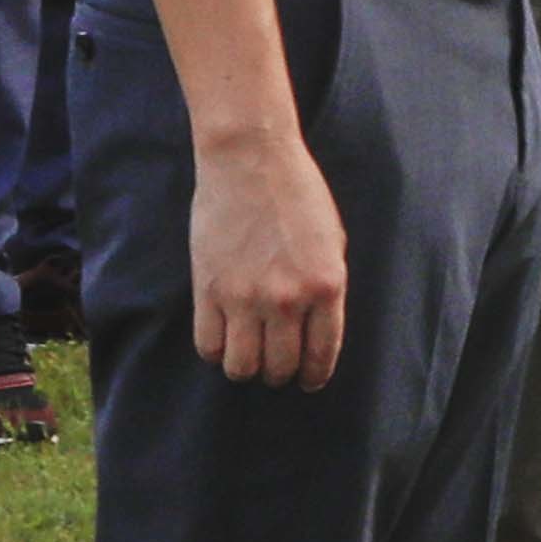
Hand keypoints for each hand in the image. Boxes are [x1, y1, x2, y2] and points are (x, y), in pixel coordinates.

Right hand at [184, 120, 350, 391]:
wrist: (250, 161)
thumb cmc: (298, 195)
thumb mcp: (332, 241)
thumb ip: (326, 288)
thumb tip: (317, 332)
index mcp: (326, 287)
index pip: (321, 355)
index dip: (313, 375)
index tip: (308, 381)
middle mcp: (286, 299)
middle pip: (279, 368)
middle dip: (280, 374)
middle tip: (277, 366)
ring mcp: (244, 297)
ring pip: (241, 367)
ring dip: (246, 368)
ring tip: (249, 354)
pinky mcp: (208, 290)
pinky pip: (208, 346)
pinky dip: (215, 350)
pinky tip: (223, 338)